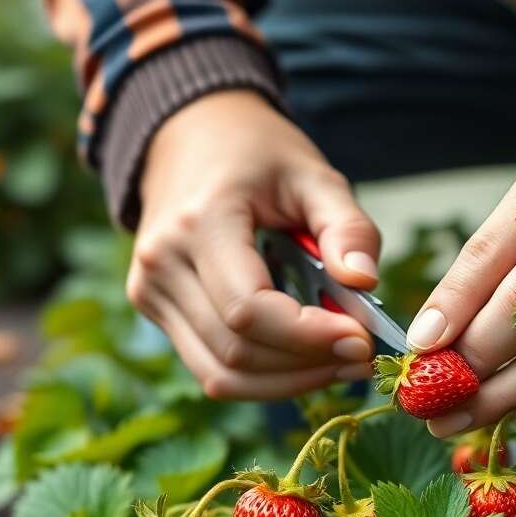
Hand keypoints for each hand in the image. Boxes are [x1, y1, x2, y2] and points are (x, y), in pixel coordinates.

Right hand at [126, 90, 380, 398]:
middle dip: (307, 365)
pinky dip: (262, 377)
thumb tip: (366, 282)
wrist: (189, 134)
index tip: (361, 340)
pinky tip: (303, 361)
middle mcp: (162, 263)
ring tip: (339, 364)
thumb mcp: (313, 175)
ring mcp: (149, 291)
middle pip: (237, 351)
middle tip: (362, 357)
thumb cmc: (257, 154)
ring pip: (221, 374)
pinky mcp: (154, 309)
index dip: (308, 337)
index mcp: (200, 221)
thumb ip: (347, 227)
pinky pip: (210, 367)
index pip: (249, 309)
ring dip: (287, 382)